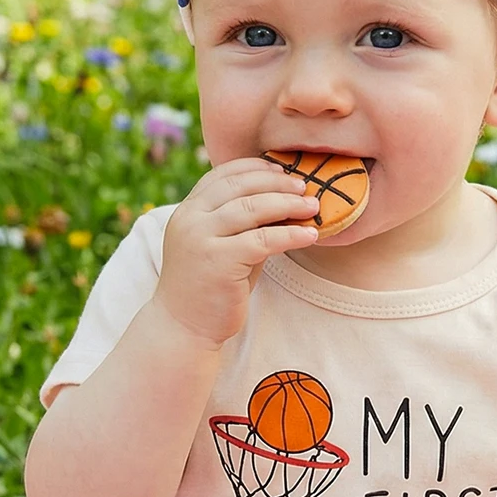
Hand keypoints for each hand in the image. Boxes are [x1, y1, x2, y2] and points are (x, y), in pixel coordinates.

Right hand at [155, 158, 318, 347]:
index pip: (223, 174)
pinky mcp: (219, 260)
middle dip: (277, 183)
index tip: (283, 171)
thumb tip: (285, 203)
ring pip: (253, 208)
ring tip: (312, 207)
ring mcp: (202, 238)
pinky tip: (310, 235)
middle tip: (305, 187)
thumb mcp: (223, 246)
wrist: (183, 327)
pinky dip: (291, 234)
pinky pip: (264, 239)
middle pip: (240, 186)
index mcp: (188, 210)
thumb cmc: (209, 287)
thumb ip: (244, 224)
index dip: (256, 168)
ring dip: (288, 204)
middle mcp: (191, 219)